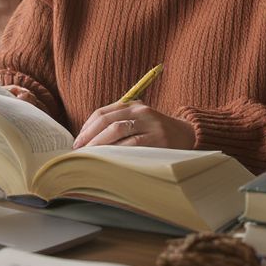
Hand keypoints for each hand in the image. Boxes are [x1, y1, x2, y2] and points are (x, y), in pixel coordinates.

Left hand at [72, 101, 194, 149]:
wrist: (188, 134)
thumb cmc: (156, 130)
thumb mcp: (139, 119)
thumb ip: (119, 122)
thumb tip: (88, 137)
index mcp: (133, 105)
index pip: (103, 113)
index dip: (87, 127)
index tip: (78, 140)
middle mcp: (141, 112)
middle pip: (107, 122)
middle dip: (90, 136)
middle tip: (79, 150)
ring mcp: (150, 126)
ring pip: (117, 132)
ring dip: (100, 144)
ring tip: (91, 155)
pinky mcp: (158, 141)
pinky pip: (132, 146)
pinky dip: (116, 152)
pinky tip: (108, 159)